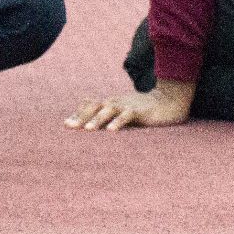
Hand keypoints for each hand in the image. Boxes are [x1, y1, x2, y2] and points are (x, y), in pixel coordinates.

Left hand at [65, 81, 195, 131]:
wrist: (168, 102)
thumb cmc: (143, 109)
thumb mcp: (122, 111)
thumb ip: (109, 116)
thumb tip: (92, 123)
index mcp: (111, 103)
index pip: (90, 105)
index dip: (78, 113)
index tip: (66, 124)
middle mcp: (116, 102)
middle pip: (95, 106)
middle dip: (82, 116)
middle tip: (69, 126)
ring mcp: (128, 105)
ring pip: (109, 109)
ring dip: (98, 119)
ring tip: (88, 130)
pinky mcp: (140, 111)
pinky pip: (127, 115)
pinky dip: (119, 122)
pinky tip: (112, 131)